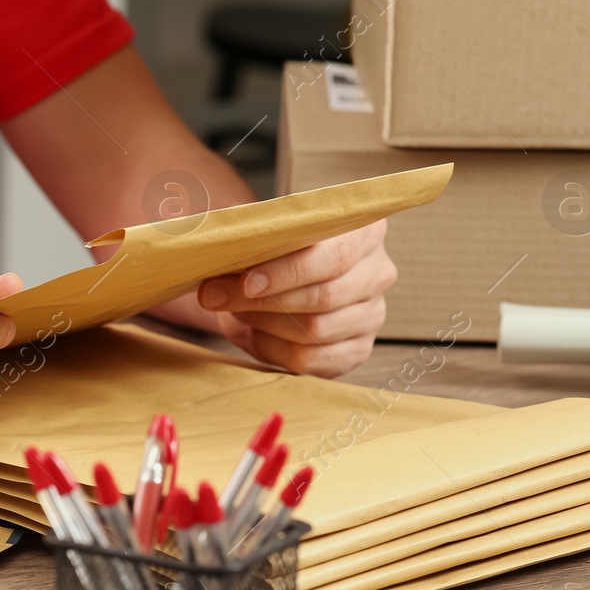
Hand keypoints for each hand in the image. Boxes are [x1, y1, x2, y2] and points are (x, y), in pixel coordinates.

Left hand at [196, 219, 396, 376]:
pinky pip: (310, 359)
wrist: (282, 284)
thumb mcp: (265, 239)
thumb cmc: (275, 253)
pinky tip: (256, 333)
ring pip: (315, 330)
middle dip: (265, 301)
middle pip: (325, 296)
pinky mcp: (358, 349)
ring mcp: (372, 314)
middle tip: (217, 297)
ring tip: (237, 310)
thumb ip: (246, 250)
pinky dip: (273, 348)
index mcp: (365, 230)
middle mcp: (378, 271)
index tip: (246, 282)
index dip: (288, 272)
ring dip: (265, 323)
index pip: (334, 256)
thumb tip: (211, 287)